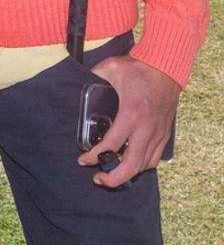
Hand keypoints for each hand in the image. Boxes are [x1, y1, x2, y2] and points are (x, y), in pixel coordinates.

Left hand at [77, 56, 179, 187]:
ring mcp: (158, 133)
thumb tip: (79, 81)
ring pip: (144, 165)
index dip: (95, 157)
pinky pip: (154, 159)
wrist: (166, 66)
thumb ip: (93, 76)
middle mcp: (146, 128)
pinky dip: (141, 166)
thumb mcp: (111, 67)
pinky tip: (130, 164)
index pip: (111, 145)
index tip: (83, 160)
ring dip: (127, 174)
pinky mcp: (164, 134)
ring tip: (111, 174)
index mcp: (131, 113)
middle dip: (113, 178)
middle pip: (131, 165)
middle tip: (98, 178)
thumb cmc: (138, 67)